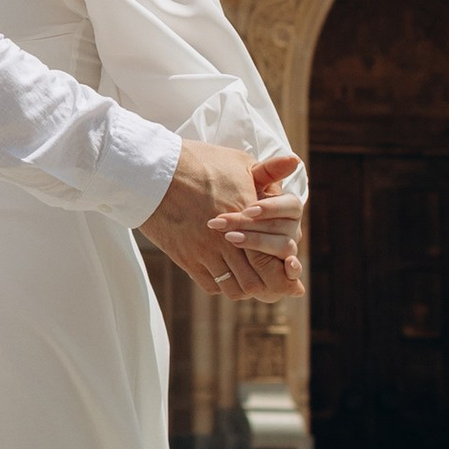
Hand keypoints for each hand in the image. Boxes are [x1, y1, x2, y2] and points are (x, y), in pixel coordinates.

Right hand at [140, 142, 304, 297]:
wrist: (154, 173)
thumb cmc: (198, 162)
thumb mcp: (238, 161)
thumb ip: (269, 170)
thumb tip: (295, 161)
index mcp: (247, 215)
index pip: (273, 255)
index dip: (284, 269)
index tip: (290, 272)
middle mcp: (228, 238)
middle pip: (257, 278)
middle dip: (269, 286)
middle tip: (274, 287)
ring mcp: (206, 251)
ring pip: (234, 287)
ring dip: (245, 287)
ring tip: (248, 280)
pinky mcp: (186, 258)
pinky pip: (211, 285)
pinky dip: (221, 285)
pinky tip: (224, 275)